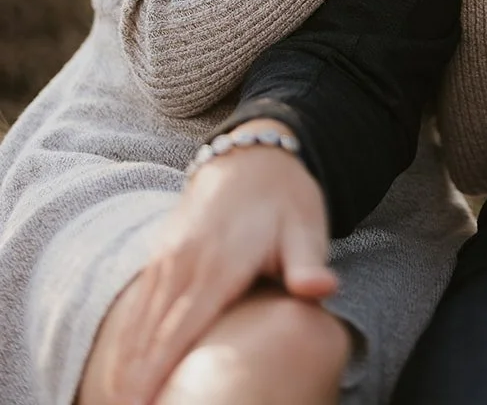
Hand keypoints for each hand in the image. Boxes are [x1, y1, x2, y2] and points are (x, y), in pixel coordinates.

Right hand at [101, 123, 333, 404]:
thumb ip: (307, 263)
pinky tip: (120, 366)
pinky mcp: (161, 253)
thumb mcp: (305, 226)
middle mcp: (185, 261)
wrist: (255, 154)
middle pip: (152, 330)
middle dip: (135, 377)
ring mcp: (168, 256)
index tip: (141, 403)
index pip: (182, 326)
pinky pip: (137, 302)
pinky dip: (125, 337)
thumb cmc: (286, 198)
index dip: (159, 368)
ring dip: (125, 362)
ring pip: (139, 318)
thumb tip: (322, 290)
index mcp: (220, 262)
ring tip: (117, 401)